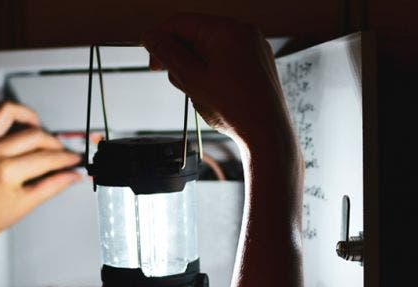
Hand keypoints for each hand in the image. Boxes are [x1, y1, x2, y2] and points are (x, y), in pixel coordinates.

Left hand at [0, 102, 81, 249]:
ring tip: (35, 127)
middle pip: (34, 135)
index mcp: (7, 172)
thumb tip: (72, 176)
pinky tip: (5, 122)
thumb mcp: (24, 206)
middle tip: (60, 152)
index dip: (66, 158)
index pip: (47, 158)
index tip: (74, 159)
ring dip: (26, 115)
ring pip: (6, 111)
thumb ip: (51, 186)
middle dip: (54, 142)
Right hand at [142, 14, 295, 155]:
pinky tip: (215, 93)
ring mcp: (252, 45)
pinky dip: (213, 72)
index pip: (180, 22)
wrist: (267, 133)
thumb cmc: (236, 109)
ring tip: (202, 93)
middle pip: (195, 35)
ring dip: (196, 68)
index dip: (160, 41)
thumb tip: (150, 36)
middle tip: (182, 84)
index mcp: (226, 30)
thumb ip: (168, 54)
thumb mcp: (192, 79)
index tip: (154, 62)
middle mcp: (243, 31)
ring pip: (209, 48)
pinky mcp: (256, 60)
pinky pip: (225, 58)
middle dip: (181, 59)